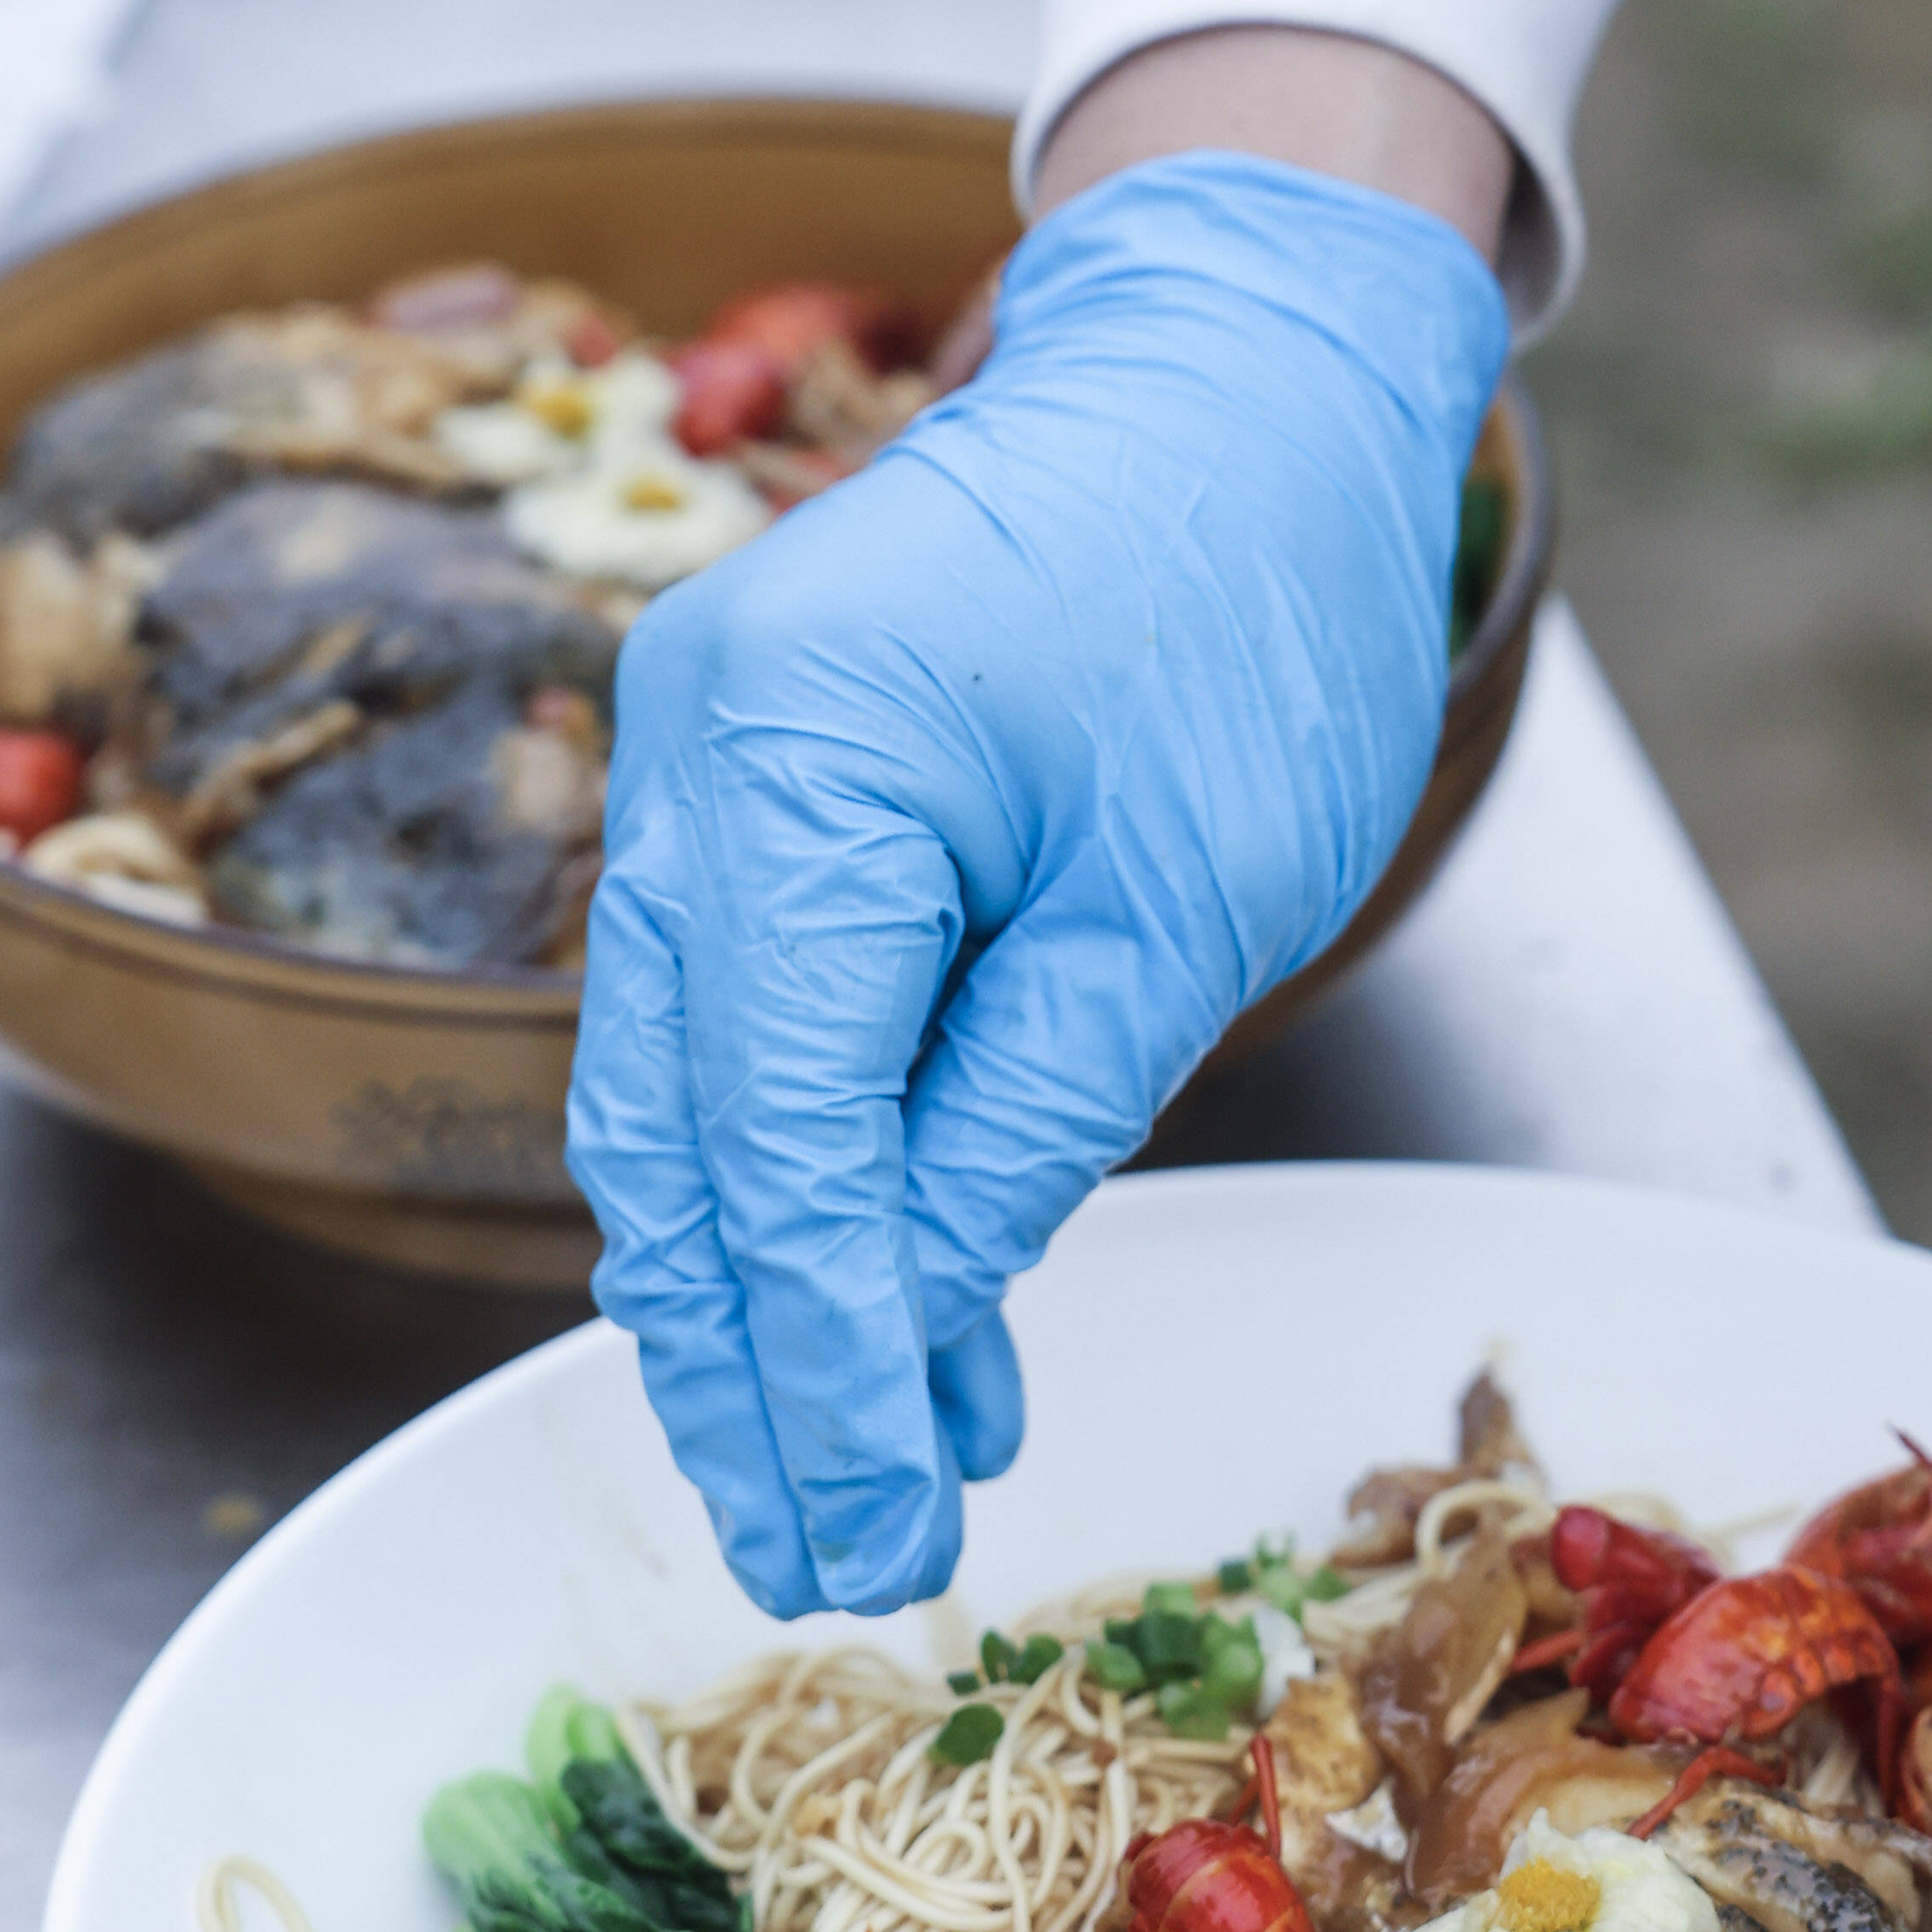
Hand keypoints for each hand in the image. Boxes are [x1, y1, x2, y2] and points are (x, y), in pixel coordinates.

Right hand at [568, 147, 1511, 1616]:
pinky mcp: (743, 777)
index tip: (871, 1524)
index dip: (818, 1357)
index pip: (775, 1140)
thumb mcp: (1180, 899)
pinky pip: (732, 1017)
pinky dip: (791, 1169)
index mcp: (798, 761)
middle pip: (683, 1137)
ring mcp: (694, 760)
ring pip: (683, 1097)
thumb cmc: (1248, 603)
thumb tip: (901, 1319)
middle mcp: (694, 757)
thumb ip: (1023, 1117)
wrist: (1236, 376)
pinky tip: (876, 1304)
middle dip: (753, 1366)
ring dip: (758, 1292)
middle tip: (830, 1556)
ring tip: (843, 1475)